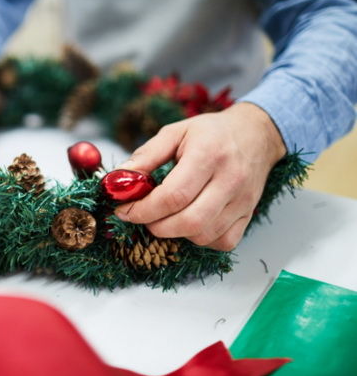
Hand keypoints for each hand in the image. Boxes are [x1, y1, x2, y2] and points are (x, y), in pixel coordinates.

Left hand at [114, 102, 285, 250]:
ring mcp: (243, 201)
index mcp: (209, 155)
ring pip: (204, 236)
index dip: (143, 209)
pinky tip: (189, 222)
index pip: (173, 196)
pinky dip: (200, 239)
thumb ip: (145, 156)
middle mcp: (230, 180)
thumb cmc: (212, 133)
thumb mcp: (174, 132)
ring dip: (176, 233)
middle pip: (189, 221)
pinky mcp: (249, 215)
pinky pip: (223, 242)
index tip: (124, 210)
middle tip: (141, 216)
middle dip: (155, 226)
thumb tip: (119, 180)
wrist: (256, 135)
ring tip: (165, 216)